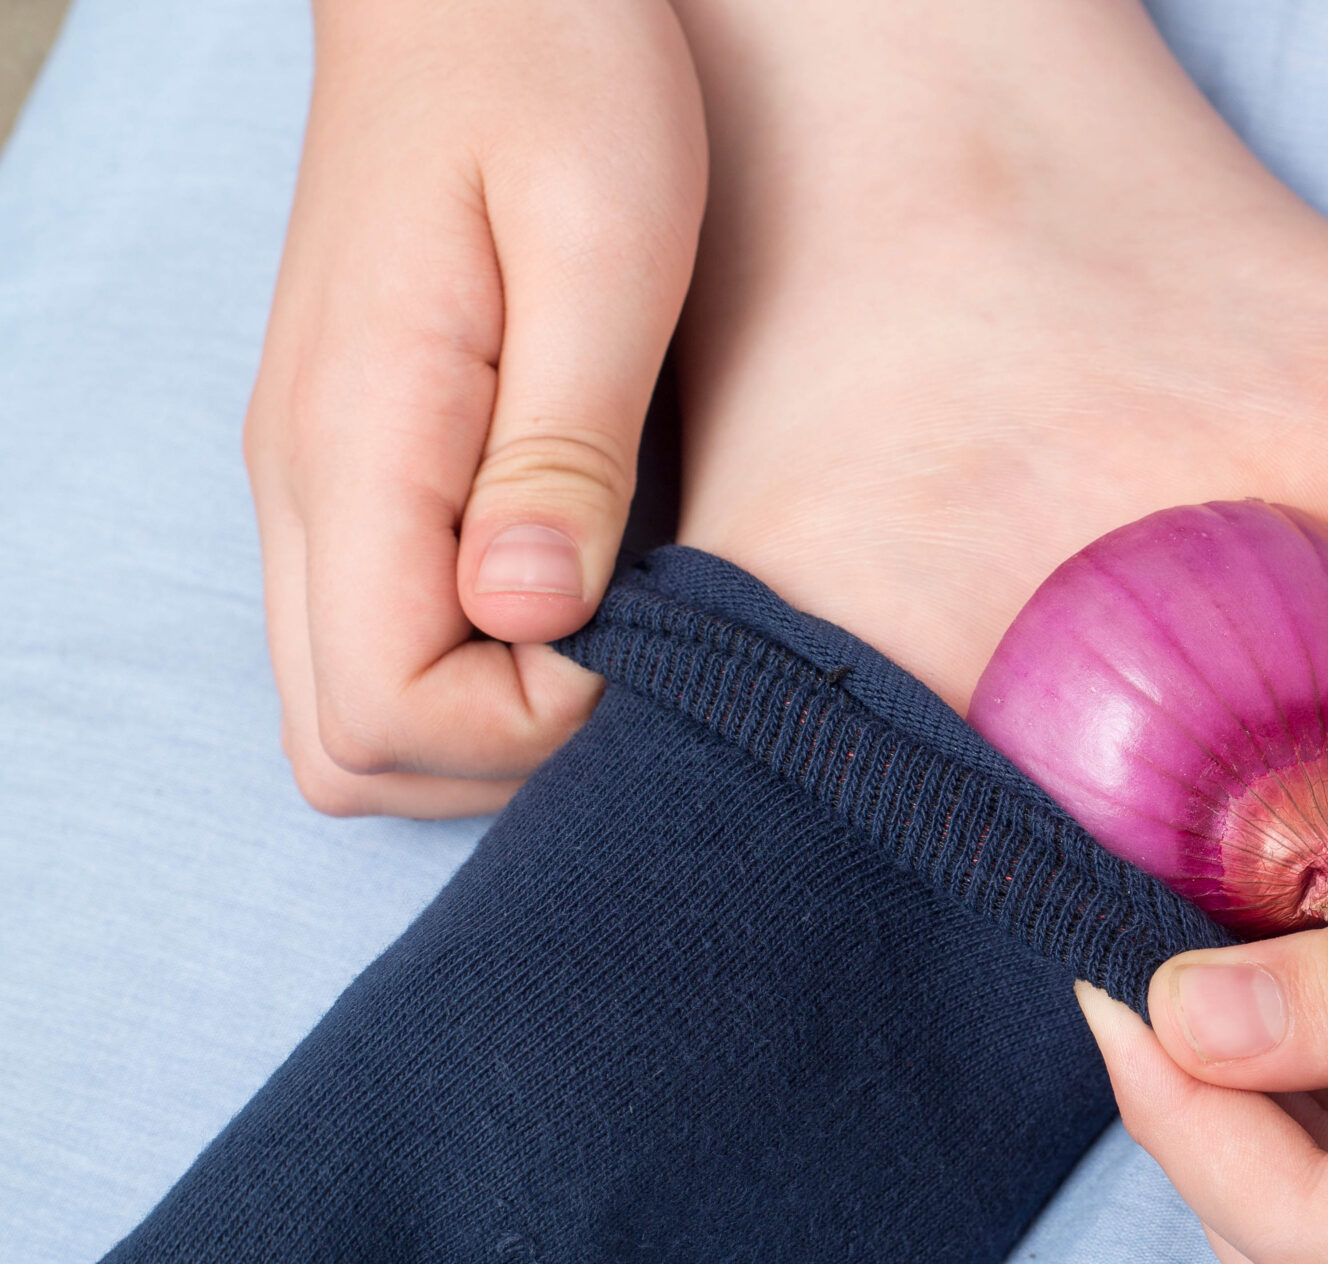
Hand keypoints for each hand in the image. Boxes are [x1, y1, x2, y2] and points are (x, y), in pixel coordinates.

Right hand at [244, 0, 705, 815]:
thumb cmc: (555, 71)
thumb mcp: (605, 240)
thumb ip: (565, 445)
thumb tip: (532, 617)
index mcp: (357, 438)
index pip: (390, 714)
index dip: (537, 728)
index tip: (649, 632)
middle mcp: (302, 482)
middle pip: (348, 748)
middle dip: (503, 754)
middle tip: (639, 651)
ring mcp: (311, 477)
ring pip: (349, 708)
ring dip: (485, 716)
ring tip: (616, 615)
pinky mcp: (350, 460)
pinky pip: (373, 629)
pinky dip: (468, 658)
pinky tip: (575, 580)